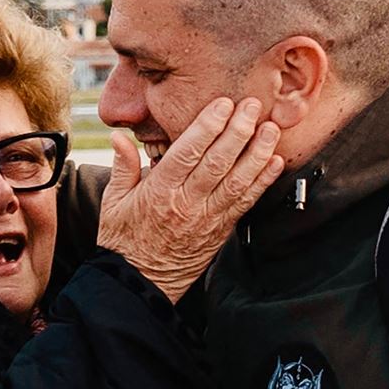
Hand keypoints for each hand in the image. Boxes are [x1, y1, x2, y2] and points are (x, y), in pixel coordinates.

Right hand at [96, 98, 282, 303]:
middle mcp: (186, 204)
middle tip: (253, 106)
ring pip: (238, 182)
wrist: (140, 284)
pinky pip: (245, 203)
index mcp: (159, 192)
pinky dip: (262, 182)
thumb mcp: (113, 202)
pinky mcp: (221, 231)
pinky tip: (275, 162)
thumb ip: (123, 166)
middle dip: (238, 131)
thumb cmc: (124, 241)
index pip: (187, 153)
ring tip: (271, 129)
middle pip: (218, 162)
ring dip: (258, 153)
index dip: (207, 126)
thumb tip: (119, 136)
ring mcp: (207, 219)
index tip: (222, 103)